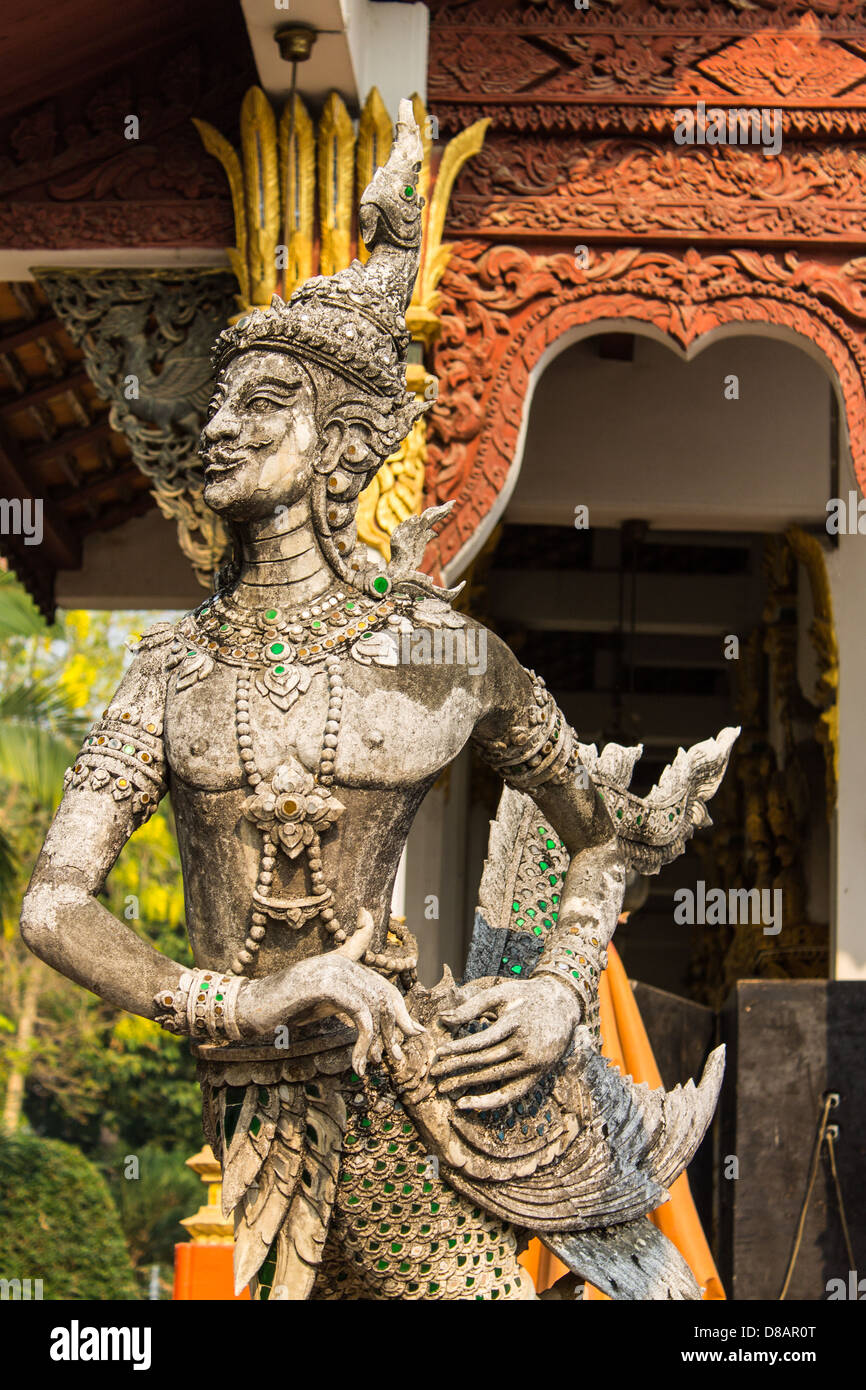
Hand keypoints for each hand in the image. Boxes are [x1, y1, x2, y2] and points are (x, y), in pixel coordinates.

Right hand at [237, 911, 424, 1074]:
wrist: (248, 1008)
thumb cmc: (281, 1008)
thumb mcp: (319, 1002)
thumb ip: (344, 1002)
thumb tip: (372, 1021)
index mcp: (336, 961)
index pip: (369, 958)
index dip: (391, 981)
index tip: (411, 1010)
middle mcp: (337, 960)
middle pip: (382, 990)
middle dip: (395, 1025)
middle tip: (396, 1057)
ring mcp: (331, 969)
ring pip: (375, 1003)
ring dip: (380, 1039)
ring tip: (373, 1063)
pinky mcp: (324, 984)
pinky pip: (360, 1012)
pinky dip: (364, 1041)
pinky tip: (358, 1062)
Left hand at [429, 975, 579, 1110]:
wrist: (563, 1003)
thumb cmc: (526, 996)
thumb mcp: (501, 993)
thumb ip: (472, 1005)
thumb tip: (442, 1018)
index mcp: (517, 1022)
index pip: (482, 1040)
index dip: (459, 1048)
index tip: (439, 1053)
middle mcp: (527, 1045)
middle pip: (486, 1061)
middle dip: (457, 1068)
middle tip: (434, 1074)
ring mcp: (534, 1062)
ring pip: (496, 1078)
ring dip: (468, 1085)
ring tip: (445, 1088)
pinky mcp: (538, 1074)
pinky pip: (512, 1093)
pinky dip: (490, 1102)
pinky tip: (469, 1105)